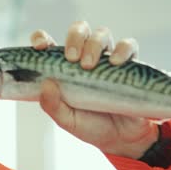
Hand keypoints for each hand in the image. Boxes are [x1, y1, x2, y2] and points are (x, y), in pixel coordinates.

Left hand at [30, 21, 158, 158]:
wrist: (121, 139)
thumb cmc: (90, 125)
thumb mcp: (67, 120)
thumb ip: (53, 105)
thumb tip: (47, 83)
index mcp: (63, 67)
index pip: (49, 43)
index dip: (41, 38)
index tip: (41, 47)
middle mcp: (84, 57)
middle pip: (79, 30)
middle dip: (74, 38)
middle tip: (72, 57)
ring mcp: (107, 59)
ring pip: (102, 34)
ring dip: (94, 44)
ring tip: (90, 65)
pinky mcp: (129, 64)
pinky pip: (129, 46)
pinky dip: (122, 50)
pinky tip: (116, 63)